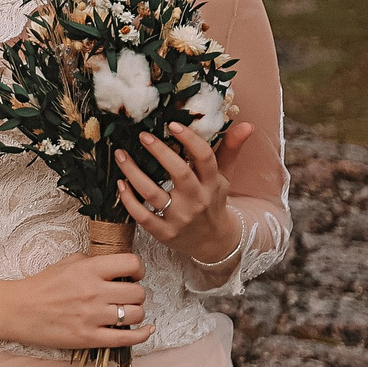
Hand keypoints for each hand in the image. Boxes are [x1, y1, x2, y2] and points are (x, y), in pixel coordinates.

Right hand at [1, 251, 151, 350]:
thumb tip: (114, 266)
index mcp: (88, 269)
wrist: (18, 311)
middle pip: (138, 292)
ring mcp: (93, 317)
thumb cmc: (41, 286)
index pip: (132, 263)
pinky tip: (147, 330)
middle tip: (127, 295)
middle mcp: (94, 292)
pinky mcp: (90, 338)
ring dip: (136, 312)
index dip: (138, 269)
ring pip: (136, 314)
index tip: (132, 275)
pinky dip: (142, 335)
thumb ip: (92, 261)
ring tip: (126, 312)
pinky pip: (127, 338)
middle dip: (137, 293)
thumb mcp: (66, 263)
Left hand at [116, 121, 257, 267]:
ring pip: (154, 194)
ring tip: (121, 155)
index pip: (205, 158)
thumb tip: (246, 124)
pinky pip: (143, 217)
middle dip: (160, 152)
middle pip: (180, 174)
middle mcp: (197, 200)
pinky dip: (129, 201)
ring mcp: (180, 219)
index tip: (172, 124)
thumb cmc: (214, 201)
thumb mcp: (225, 176)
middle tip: (143, 135)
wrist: (214, 242)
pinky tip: (121, 183)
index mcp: (213, 183)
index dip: (189, 140)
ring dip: (134, 174)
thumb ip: (230, 149)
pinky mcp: (165, 234)